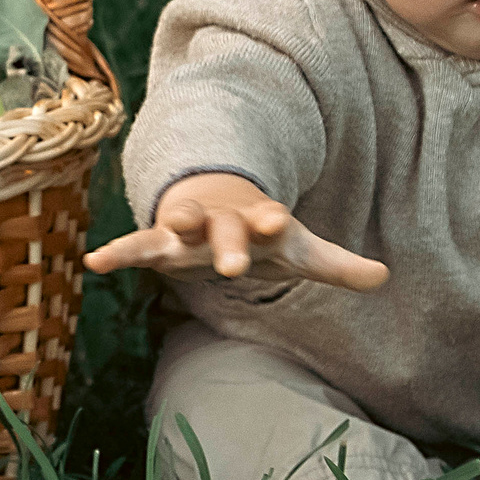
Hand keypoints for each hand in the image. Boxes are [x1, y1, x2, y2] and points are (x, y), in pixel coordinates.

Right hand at [82, 173, 389, 288]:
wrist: (216, 203)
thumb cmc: (262, 234)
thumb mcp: (300, 251)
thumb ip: (339, 266)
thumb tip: (385, 276)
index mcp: (258, 222)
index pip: (267, 222)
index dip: (271, 222)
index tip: (278, 221)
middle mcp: (222, 220)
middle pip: (225, 230)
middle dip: (228, 244)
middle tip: (233, 266)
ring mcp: (188, 228)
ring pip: (178, 224)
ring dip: (174, 226)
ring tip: (167, 229)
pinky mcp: (159, 242)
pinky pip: (135, 246)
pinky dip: (117, 253)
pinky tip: (94, 262)